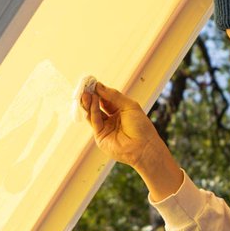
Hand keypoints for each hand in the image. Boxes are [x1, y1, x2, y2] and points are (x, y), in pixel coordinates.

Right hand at [81, 83, 182, 199]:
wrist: (144, 147)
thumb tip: (99, 86)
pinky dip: (92, 110)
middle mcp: (111, 119)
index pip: (106, 98)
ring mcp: (105, 127)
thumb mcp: (129, 106)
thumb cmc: (141, 126)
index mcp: (120, 111)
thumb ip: (114, 96)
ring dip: (89, 102)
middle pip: (97, 105)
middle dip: (91, 95)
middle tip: (85, 86)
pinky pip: (94, 121)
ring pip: (93, 113)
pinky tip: (92, 101)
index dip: (99, 90)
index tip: (92, 82)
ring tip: (86, 93)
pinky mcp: (100, 136)